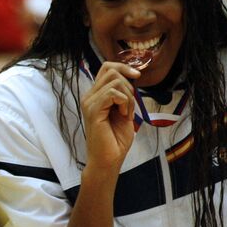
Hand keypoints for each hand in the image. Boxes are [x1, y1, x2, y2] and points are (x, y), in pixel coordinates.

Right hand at [79, 60, 138, 175]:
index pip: (106, 68)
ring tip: (126, 113)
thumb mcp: (124, 110)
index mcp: (95, 95)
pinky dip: (125, 103)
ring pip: (115, 81)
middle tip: (129, 106)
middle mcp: (89, 96)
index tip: (137, 76)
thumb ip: (123, 94)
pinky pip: (113, 94)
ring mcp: (89, 103)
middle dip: (128, 85)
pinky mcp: (93, 110)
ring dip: (128, 97)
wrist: (109, 159)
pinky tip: (124, 116)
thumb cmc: (116, 139)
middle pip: (110, 70)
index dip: (123, 67)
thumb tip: (131, 77)